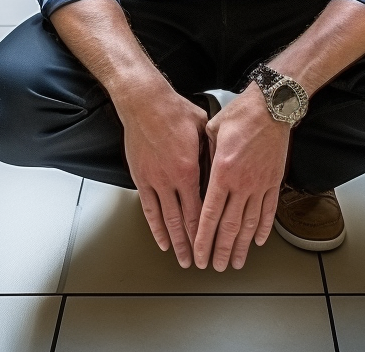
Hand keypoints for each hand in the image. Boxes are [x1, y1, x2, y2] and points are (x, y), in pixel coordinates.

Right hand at [116, 82, 207, 267]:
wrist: (144, 102)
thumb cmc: (174, 110)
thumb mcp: (203, 129)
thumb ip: (212, 152)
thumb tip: (224, 167)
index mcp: (190, 169)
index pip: (201, 209)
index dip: (206, 230)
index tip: (212, 243)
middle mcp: (171, 179)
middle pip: (183, 221)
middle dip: (191, 244)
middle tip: (198, 262)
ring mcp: (153, 180)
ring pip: (165, 219)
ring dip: (174, 241)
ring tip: (180, 258)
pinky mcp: (140, 177)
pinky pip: (147, 208)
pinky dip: (155, 226)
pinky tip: (160, 239)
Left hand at [193, 83, 288, 270]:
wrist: (272, 106)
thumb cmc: (242, 113)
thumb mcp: (212, 130)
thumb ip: (204, 154)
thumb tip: (197, 169)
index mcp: (222, 171)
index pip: (210, 215)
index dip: (203, 239)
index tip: (199, 255)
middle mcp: (242, 183)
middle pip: (229, 226)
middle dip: (221, 250)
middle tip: (216, 267)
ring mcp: (260, 184)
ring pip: (249, 224)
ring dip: (241, 246)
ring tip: (236, 262)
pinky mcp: (274, 181)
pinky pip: (268, 210)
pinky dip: (263, 228)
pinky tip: (257, 240)